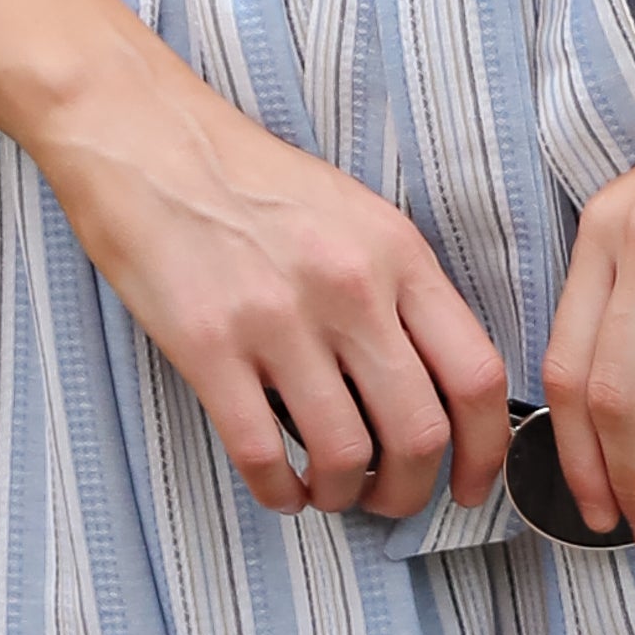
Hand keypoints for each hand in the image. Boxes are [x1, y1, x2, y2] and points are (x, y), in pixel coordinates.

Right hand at [32, 50, 512, 523]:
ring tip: (327, 490)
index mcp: (396, 250)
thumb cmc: (251, 179)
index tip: (470, 486)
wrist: (148, 136)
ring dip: (342, 495)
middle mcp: (349, 285)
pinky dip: (278, 492)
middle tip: (388, 498)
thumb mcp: (353, 214)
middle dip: (409, 490)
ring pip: (345, 455)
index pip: (476, 374)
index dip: (486, 451)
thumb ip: (399, 292)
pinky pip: (262, 454)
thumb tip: (433, 393)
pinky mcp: (208, 344)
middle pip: (419, 432)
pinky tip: (277, 488)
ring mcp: (277, 316)